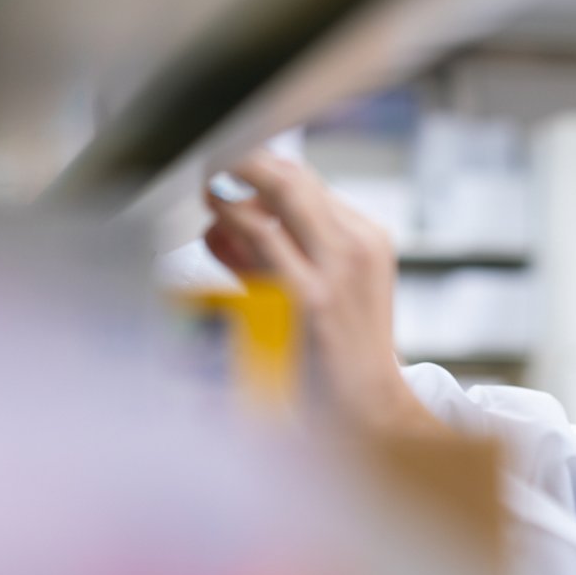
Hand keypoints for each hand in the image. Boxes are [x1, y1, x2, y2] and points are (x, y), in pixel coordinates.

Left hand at [203, 151, 441, 434]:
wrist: (368, 412)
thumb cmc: (335, 357)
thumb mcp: (319, 292)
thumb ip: (273, 255)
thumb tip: (219, 224)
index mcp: (368, 240)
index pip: (307, 182)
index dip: (260, 167)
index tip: (226, 164)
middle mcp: (357, 247)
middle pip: (293, 177)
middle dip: (243, 161)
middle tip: (207, 162)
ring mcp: (335, 271)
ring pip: (278, 195)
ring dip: (233, 187)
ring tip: (207, 191)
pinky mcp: (309, 298)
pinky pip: (260, 238)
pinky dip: (231, 222)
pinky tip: (214, 226)